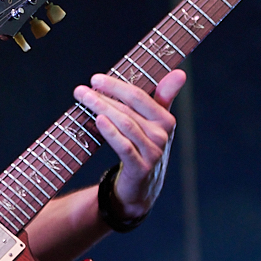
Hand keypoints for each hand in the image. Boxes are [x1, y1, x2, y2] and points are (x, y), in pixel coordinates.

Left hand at [81, 69, 184, 222]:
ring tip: (84, 101)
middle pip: (129, 109)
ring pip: (125, 125)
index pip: (140, 96)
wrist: (143, 187)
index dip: (117, 86)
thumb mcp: (156, 123)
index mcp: (166, 120)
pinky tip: (98, 120)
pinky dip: (111, 132)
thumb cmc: (145, 148)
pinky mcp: (141, 168)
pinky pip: (124, 146)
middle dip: (103, 97)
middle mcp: (162, 135)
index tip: (95, 79)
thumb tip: (180, 73)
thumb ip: (164, 97)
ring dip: (102, 110)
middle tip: (81, 90)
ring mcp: (153, 152)